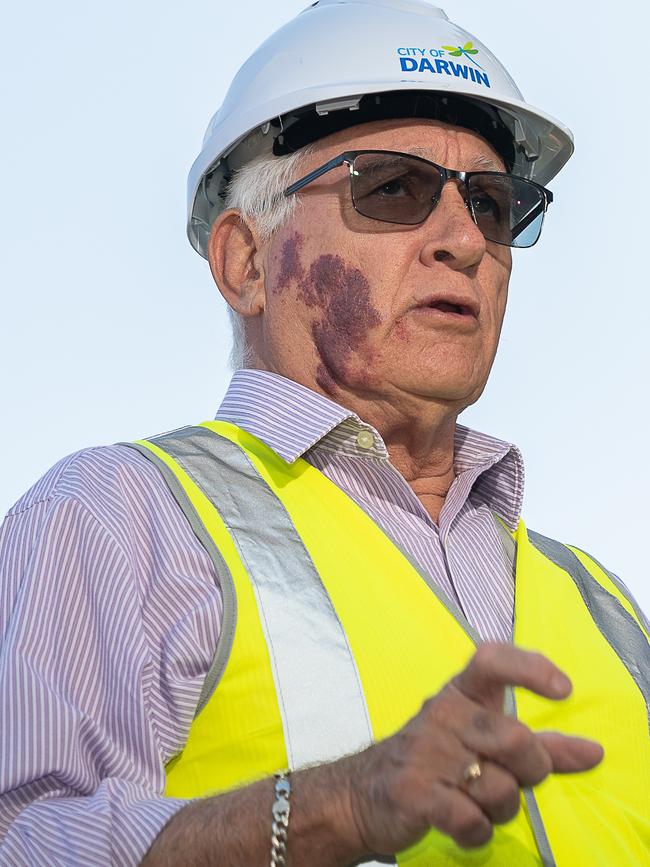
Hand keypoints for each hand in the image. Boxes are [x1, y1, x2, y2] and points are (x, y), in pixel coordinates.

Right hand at [346, 643, 603, 855]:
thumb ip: (538, 745)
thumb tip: (593, 752)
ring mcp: (426, 752)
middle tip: (518, 778)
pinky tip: (465, 826)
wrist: (361, 793)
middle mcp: (442, 714)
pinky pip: (470, 819)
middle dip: (531, 768)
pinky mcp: (414, 791)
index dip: (530, 667)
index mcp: (459, 694)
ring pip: (498, 785)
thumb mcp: (479, 742)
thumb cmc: (433, 762)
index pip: (492, 660)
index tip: (562, 689)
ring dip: (502, 808)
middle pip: (513, 737)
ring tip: (482, 806)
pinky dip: (477, 832)